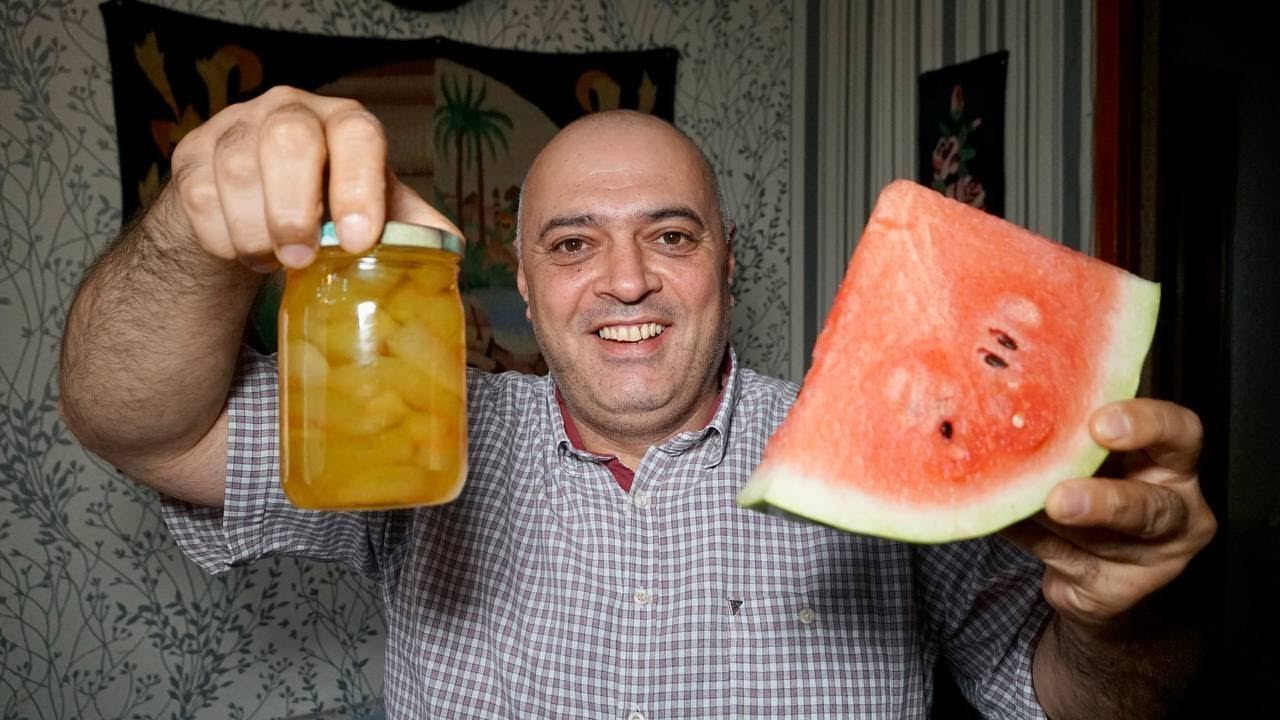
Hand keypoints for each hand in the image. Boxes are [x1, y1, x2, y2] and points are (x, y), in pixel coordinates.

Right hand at [162, 85, 460, 271]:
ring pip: (237, 173)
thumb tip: (450, 249)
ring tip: (274, 259)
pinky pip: (199, 199)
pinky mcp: (192, 153)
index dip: (358, 186)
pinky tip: (242, 248)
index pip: (356, 134)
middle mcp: (290, 111)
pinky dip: (223, 238)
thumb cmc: (324, 209)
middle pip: (288, 141)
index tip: (358, 240)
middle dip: (295, 211)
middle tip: (300, 259)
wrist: (253, 212)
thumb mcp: (371, 212)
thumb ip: (409, 227)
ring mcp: (236, 127)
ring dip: (256, 233)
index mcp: (345, 123)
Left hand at [1002, 398, 1216, 630]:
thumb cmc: (1096, 485)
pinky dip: (1027, 534)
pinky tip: (1002, 517)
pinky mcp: (1113, 590)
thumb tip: (1015, 399)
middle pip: (1152, 506)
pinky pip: (1061, 558)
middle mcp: (1174, 510)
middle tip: (1059, 499)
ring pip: (1098, 539)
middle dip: (1104, 502)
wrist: (1092, 568)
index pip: (1180, 434)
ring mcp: (1150, 558)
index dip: (1146, 425)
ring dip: (1050, 520)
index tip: (1099, 423)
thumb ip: (1075, 433)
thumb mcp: (1096, 454)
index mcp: (1173, 462)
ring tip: (1018, 504)